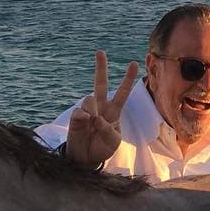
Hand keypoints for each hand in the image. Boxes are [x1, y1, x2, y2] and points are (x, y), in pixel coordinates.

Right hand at [66, 51, 138, 169]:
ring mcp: (87, 111)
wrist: (86, 159)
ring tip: (93, 122)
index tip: (134, 63)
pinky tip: (85, 123)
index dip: (128, 79)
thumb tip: (96, 118)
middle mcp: (100, 107)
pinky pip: (79, 111)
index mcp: (114, 112)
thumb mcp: (113, 142)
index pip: (122, 93)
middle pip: (100, 84)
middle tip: (100, 52)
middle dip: (101, 68)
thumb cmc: (103, 148)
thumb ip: (109, 130)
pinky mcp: (76, 117)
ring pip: (90, 99)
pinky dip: (84, 117)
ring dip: (93, 110)